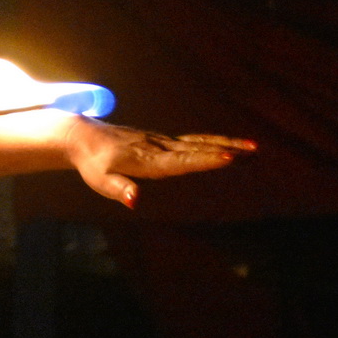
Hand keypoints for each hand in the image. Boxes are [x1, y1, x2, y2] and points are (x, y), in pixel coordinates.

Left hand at [65, 119, 254, 205]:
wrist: (83, 136)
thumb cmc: (93, 164)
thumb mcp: (100, 181)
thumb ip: (119, 190)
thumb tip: (134, 201)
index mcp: (147, 160)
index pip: (181, 160)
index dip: (205, 160)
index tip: (229, 156)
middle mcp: (159, 148)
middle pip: (197, 148)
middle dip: (226, 150)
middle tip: (254, 152)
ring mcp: (162, 142)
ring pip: (198, 142)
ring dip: (226, 144)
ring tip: (254, 148)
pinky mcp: (162, 140)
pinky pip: (193, 141)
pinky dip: (213, 142)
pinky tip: (231, 145)